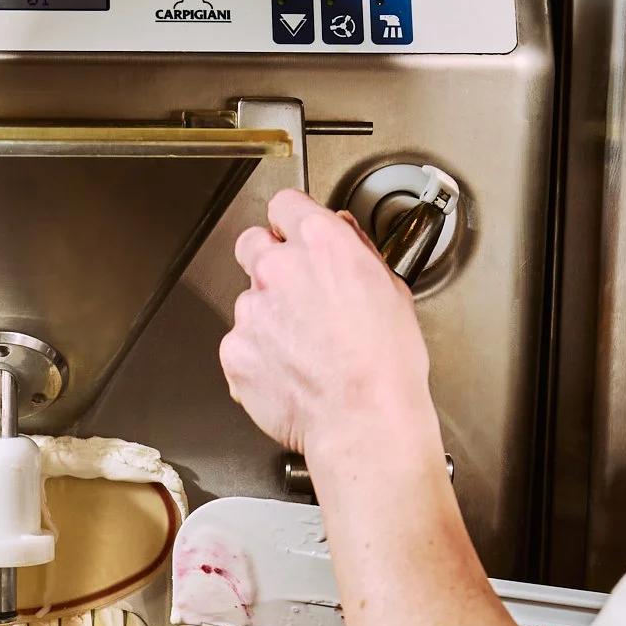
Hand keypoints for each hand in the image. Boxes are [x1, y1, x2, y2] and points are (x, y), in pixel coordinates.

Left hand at [220, 189, 438, 469]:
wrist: (362, 420)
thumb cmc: (385, 365)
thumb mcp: (391, 290)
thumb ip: (355, 253)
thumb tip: (341, 237)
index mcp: (320, 243)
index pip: (285, 205)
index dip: (290, 223)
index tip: (294, 236)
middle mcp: (278, 269)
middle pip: (251, 244)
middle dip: (267, 260)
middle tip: (292, 292)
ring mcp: (251, 311)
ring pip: (248, 301)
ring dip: (266, 317)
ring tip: (301, 349)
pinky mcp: (234, 351)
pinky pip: (239, 345)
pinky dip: (256, 357)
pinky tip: (288, 373)